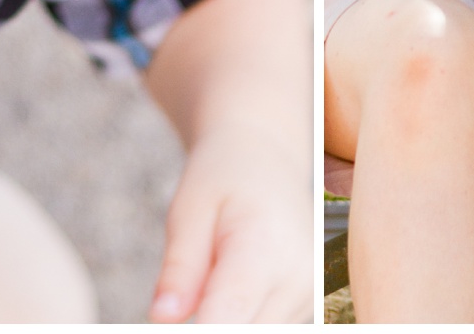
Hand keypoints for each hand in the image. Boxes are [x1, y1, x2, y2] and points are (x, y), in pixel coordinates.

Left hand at [149, 121, 309, 322]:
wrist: (266, 158)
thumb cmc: (221, 178)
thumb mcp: (189, 210)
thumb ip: (179, 267)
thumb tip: (162, 318)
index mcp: (266, 248)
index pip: (228, 321)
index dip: (196, 332)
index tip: (171, 315)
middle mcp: (300, 276)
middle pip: (243, 333)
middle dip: (206, 324)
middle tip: (186, 287)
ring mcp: (311, 292)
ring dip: (226, 320)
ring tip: (214, 273)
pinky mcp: (311, 302)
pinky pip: (269, 327)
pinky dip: (244, 316)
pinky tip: (233, 280)